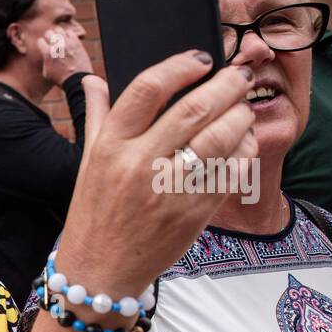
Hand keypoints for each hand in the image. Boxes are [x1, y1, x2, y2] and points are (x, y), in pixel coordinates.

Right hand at [39, 25, 92, 85]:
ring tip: (59, 39)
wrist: (77, 80)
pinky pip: (70, 32)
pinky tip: (68, 40)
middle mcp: (57, 46)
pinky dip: (68, 35)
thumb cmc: (60, 79)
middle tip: (51, 42)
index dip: (41, 44)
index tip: (43, 47)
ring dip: (58, 34)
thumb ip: (44, 61)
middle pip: (48, 33)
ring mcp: (67, 43)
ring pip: (59, 30)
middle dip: (48, 37)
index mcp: (47, 53)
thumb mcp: (46, 73)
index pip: (40, 41)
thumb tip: (44, 56)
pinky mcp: (76, 42)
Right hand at [53, 53, 256, 300]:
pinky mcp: (194, 212)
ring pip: (222, 136)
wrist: (100, 272)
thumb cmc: (94, 214)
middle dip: (227, 84)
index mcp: (110, 148)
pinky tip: (241, 143)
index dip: (180, 66)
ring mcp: (169, 190)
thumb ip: (96, 116)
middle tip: (238, 76)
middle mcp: (139, 165)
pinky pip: (232, 170)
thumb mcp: (87, 163)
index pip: (148, 89)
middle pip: (195, 108)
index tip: (200, 59)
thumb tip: (95, 79)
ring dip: (241, 115)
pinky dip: (244, 151)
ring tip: (242, 109)